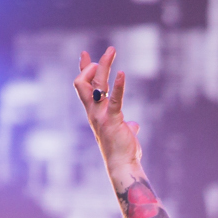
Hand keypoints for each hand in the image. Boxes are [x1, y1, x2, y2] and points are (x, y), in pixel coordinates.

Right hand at [74, 45, 141, 179]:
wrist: (122, 166)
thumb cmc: (122, 151)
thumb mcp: (124, 133)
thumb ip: (126, 125)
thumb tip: (133, 125)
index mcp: (94, 112)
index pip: (84, 86)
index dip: (84, 69)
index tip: (85, 54)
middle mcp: (93, 111)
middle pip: (84, 81)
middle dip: (92, 64)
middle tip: (110, 51)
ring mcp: (101, 115)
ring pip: (96, 84)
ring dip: (103, 66)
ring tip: (112, 51)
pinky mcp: (112, 120)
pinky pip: (114, 99)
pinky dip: (118, 85)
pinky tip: (122, 73)